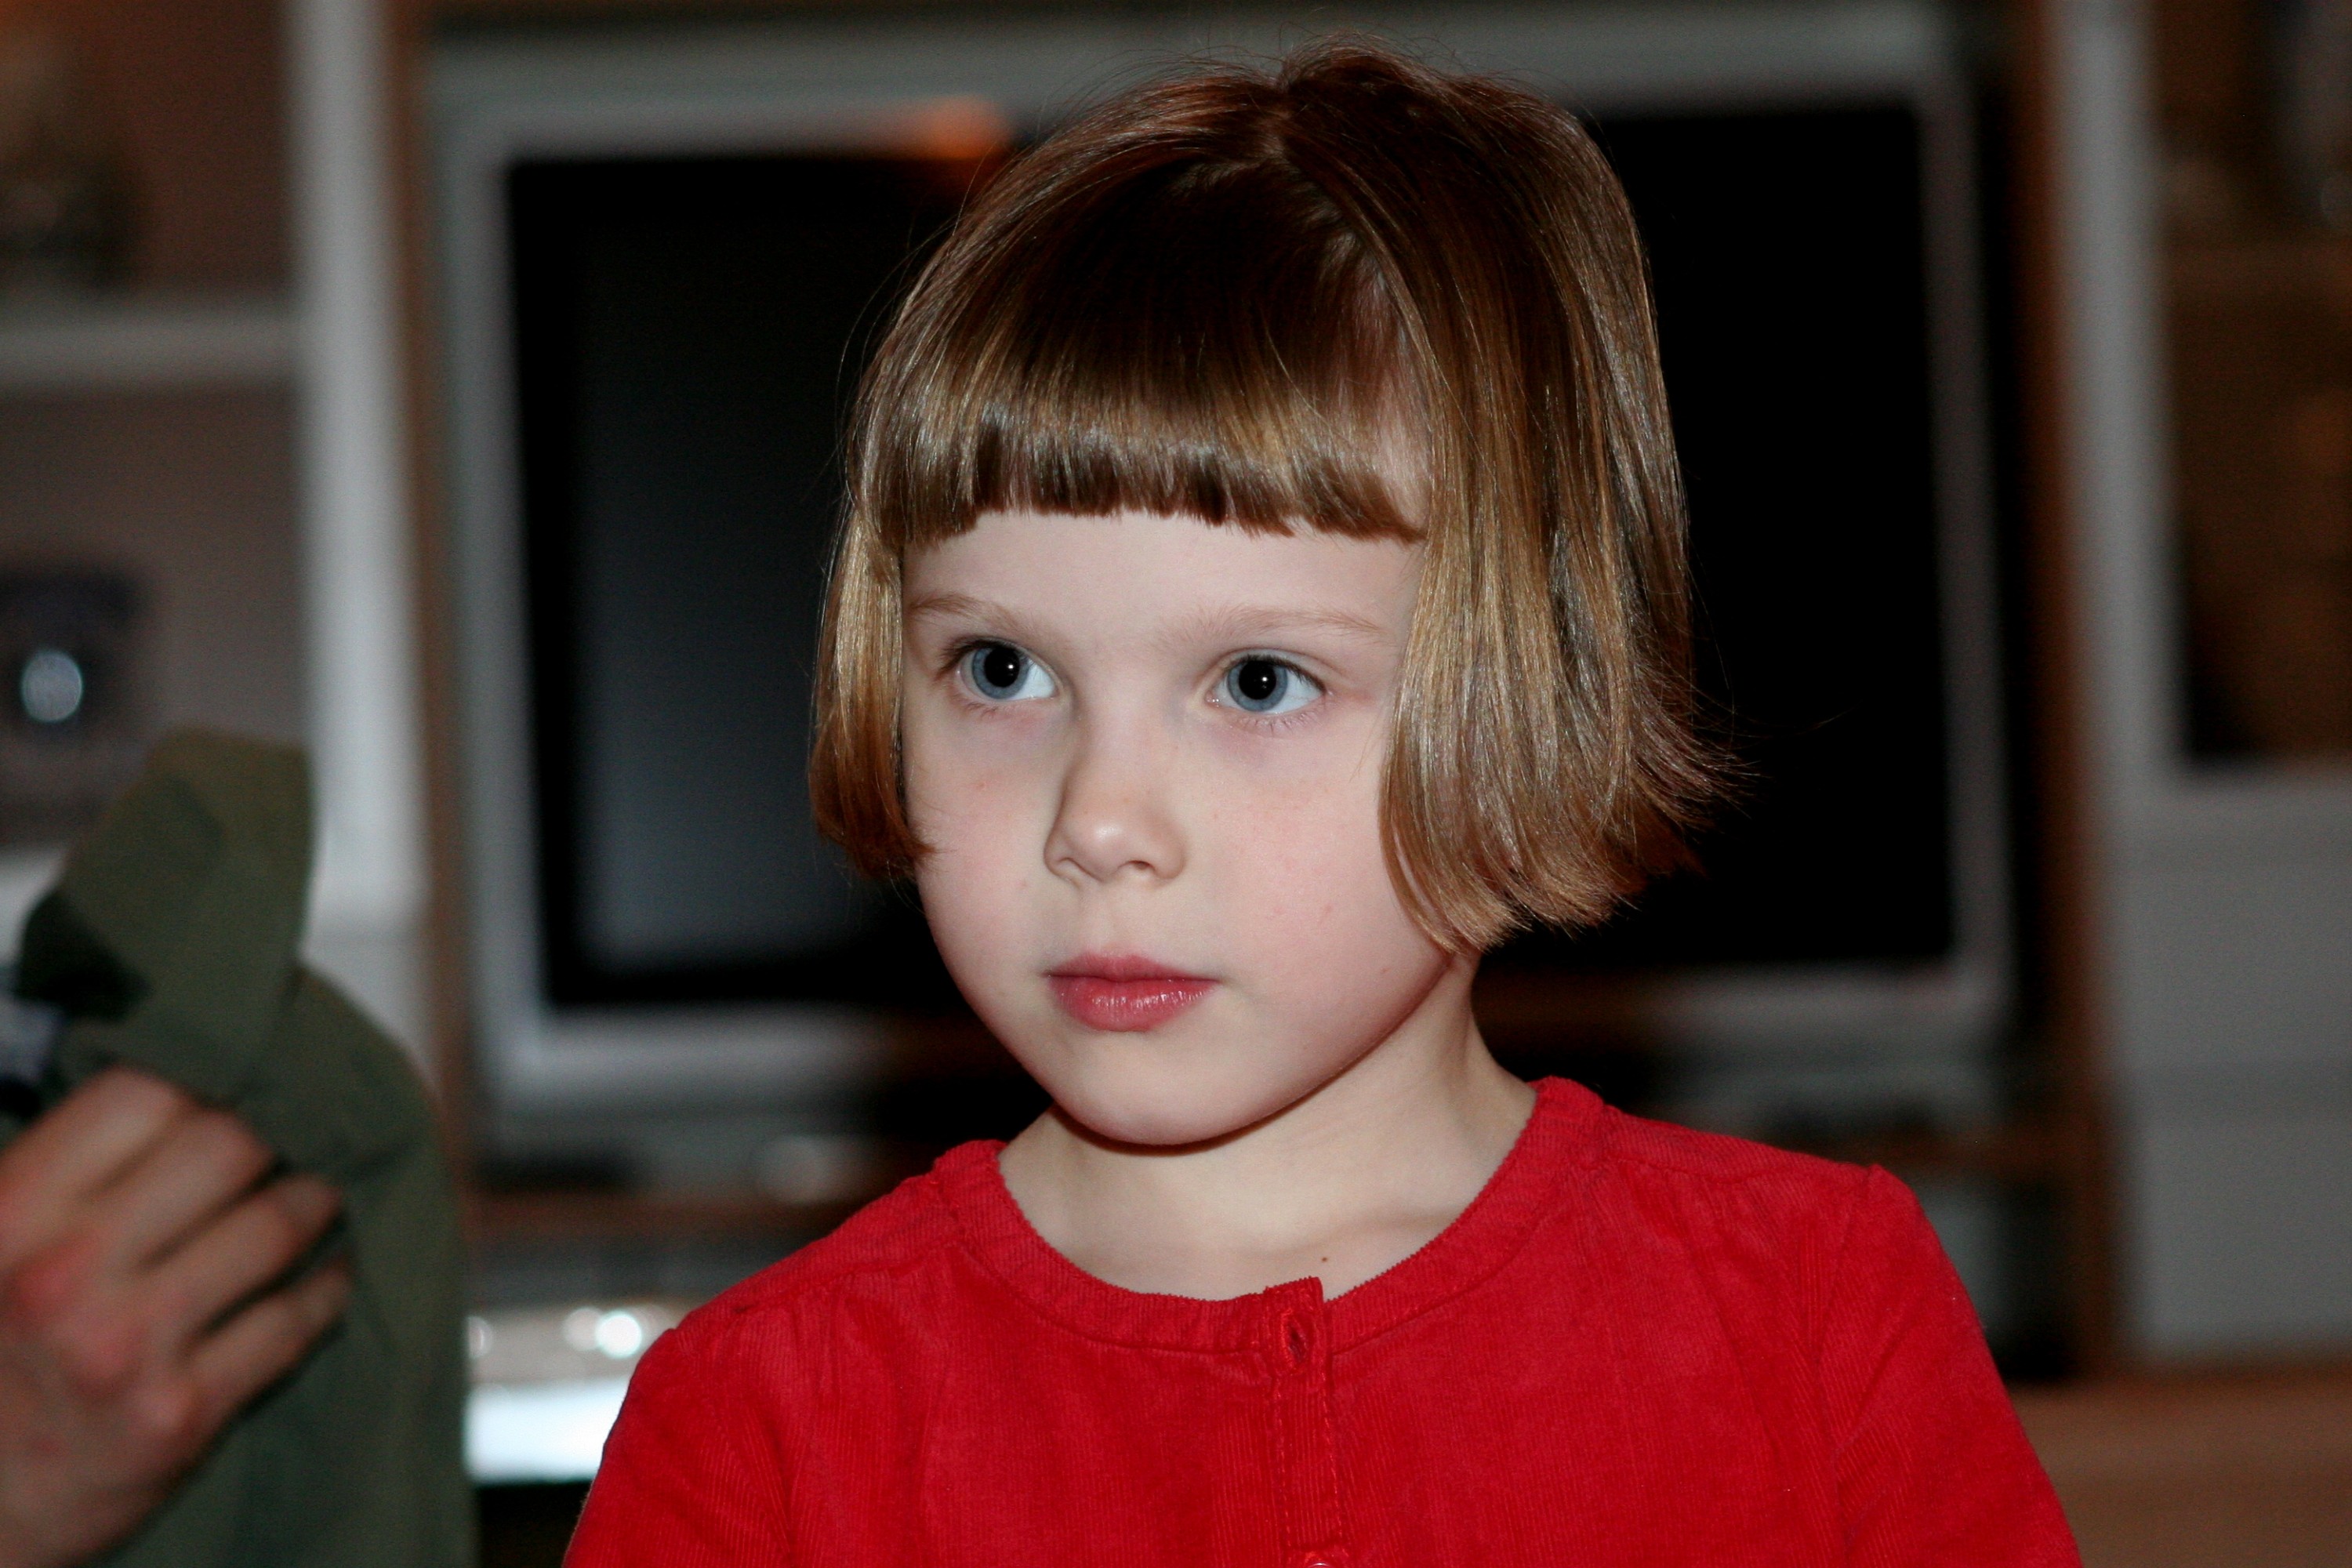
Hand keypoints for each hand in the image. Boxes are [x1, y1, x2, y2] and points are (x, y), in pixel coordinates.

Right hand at [0, 1068, 349, 1567]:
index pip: (148, 1092)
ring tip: (326, 1187)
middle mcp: (66, 1274)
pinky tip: (334, 1265)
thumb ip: (74, 1166)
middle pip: (229, 1144)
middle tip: (305, 1128)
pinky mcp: (180, 1414)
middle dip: (281, 1129)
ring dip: (319, 1198)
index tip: (250, 1075)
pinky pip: (294, 1320)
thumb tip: (186, 1077)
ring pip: (277, 1226)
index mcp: (12, 1211)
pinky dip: (329, 1284)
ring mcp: (127, 1346)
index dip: (216, 1074)